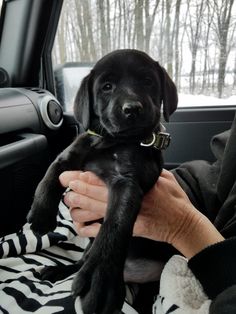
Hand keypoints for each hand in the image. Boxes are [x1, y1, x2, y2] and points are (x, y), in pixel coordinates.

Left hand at [59, 170, 223, 258]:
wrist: (184, 222)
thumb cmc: (175, 198)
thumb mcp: (164, 176)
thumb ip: (146, 170)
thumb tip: (133, 161)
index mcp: (135, 184)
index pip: (104, 180)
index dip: (84, 178)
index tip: (70, 176)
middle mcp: (128, 200)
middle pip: (95, 195)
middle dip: (76, 192)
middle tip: (64, 188)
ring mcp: (128, 216)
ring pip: (96, 213)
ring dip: (80, 210)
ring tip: (69, 205)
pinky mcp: (130, 230)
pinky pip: (106, 231)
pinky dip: (91, 230)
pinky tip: (80, 228)